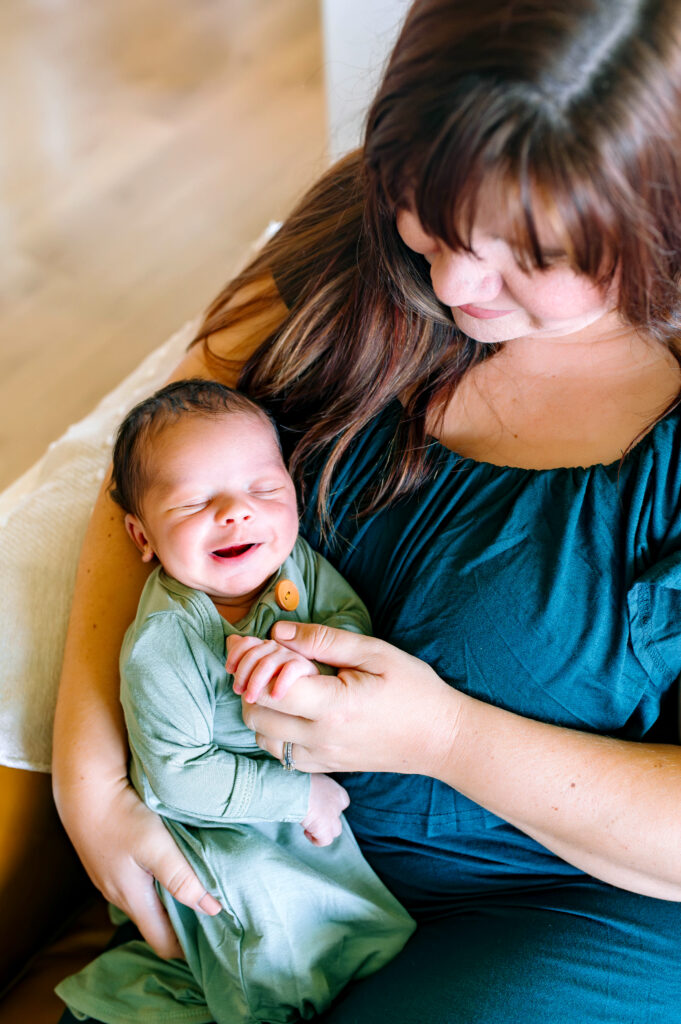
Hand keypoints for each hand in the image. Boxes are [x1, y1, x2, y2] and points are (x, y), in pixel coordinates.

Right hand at [60, 777, 221, 957]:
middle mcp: (118, 895)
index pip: (162, 943)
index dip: (187, 948)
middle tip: (213, 910)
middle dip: (183, 924)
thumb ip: (183, 879)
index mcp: (132, 898)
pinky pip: (136, 882)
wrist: (83, 788)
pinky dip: (156, 882)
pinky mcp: (108, 860)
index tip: (213, 938)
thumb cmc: (122, 815)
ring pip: (146, 901)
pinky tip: (172, 863)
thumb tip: (213, 909)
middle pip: (155, 923)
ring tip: (198, 886)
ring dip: (170, 900)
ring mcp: (110, 878)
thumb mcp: (157, 846)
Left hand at [239, 621, 460, 776]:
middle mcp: (321, 739)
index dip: (257, 662)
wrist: (440, 738)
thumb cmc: (413, 689)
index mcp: (333, 707)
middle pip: (255, 714)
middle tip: (271, 660)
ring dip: (261, 707)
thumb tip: (277, 632)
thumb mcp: (373, 652)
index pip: (268, 688)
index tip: (263, 644)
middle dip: (252, 683)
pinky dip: (275, 729)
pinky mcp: (325, 767)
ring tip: (284, 684)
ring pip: (262, 737)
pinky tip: (295, 707)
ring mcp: (321, 758)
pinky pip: (281, 752)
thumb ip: (322, 640)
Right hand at [301, 773, 349, 845]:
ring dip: (325, 830)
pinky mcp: (324, 828)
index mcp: (336, 790)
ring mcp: (332, 817)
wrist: (296, 787)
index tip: (318, 804)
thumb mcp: (312, 778)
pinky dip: (317, 840)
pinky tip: (306, 832)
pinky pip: (325, 841)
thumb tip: (307, 788)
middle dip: (327, 817)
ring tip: (310, 826)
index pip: (343, 801)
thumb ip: (315, 785)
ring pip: (336, 830)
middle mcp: (337, 804)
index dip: (331, 805)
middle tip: (312, 814)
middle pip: (338, 816)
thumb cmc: (299, 778)